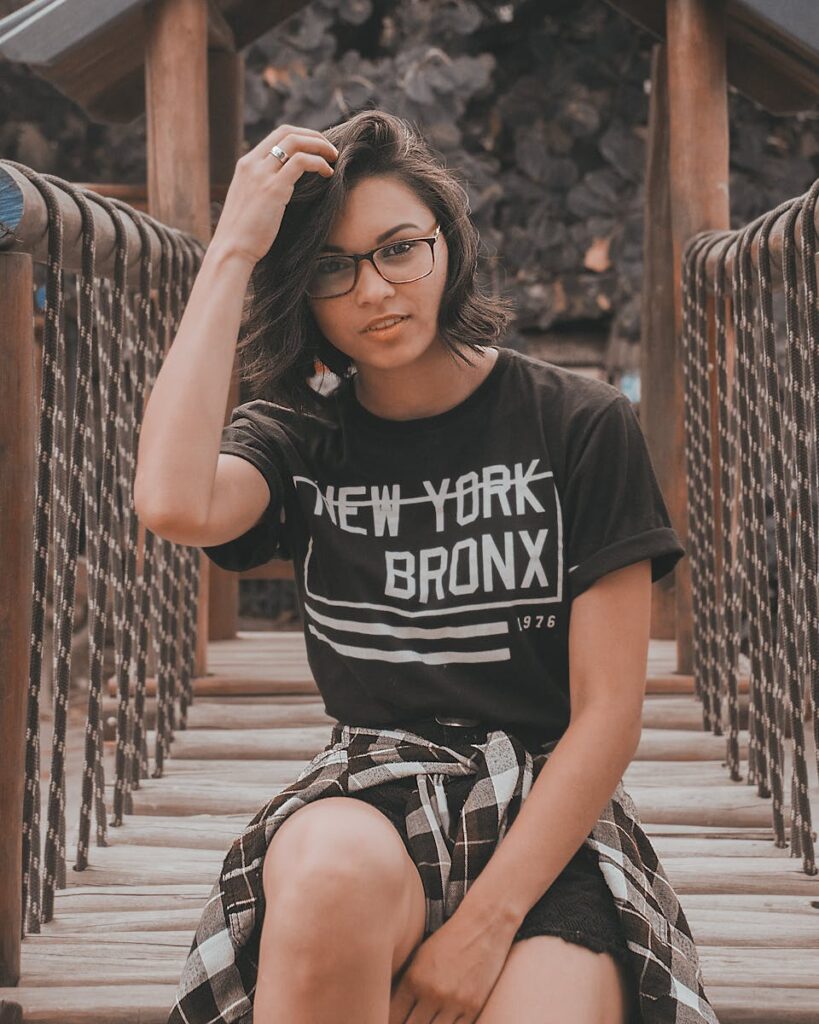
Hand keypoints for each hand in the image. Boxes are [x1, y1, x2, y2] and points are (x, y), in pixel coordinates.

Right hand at [209, 123, 338, 267]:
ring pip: (295, 142)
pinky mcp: (273, 188)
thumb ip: (263, 188)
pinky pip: (301, 162)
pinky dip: (318, 163)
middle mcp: (252, 164)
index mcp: (245, 165)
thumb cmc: (243, 234)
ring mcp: (261, 174)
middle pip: (287, 132)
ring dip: (319, 146)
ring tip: (333, 158)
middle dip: (313, 136)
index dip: (301, 137)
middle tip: (330, 150)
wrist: (231, 249)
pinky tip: (328, 174)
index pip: (276, 136)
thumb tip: (285, 189)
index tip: (316, 149)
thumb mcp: (251, 202)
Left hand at [388, 909, 514, 1023]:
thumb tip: (391, 1008)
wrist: (482, 925)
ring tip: (427, 1019)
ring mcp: (454, 1002)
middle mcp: (432, 992)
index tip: (393, 1020)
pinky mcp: (474, 1007)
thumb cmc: (448, 939)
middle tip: (408, 1020)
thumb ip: (404, 984)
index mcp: (414, 978)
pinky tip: (443, 1019)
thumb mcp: (419, 956)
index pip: (393, 1016)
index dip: (391, 1020)